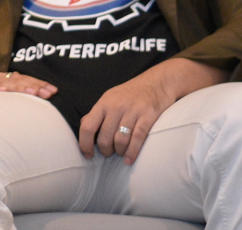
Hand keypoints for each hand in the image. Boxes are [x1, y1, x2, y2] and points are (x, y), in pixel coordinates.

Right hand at [0, 70, 57, 103]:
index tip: (54, 90)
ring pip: (5, 83)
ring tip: (33, 91)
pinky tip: (4, 90)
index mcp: (1, 77)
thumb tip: (31, 90)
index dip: (39, 83)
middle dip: (35, 86)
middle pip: (18, 79)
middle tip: (49, 92)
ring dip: (20, 87)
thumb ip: (12, 92)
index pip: (24, 78)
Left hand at [79, 59, 227, 163]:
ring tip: (120, 154)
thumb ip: (97, 113)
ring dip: (118, 152)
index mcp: (103, 103)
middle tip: (109, 153)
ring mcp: (132, 111)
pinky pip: (137, 139)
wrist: (157, 82)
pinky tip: (129, 160)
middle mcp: (116, 107)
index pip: (88, 126)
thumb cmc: (130, 94)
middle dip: (105, 150)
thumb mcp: (110, 99)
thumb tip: (84, 126)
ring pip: (120, 140)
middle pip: (104, 137)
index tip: (87, 154)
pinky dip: (132, 152)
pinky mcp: (148, 116)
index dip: (84, 143)